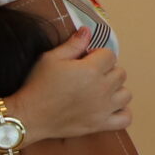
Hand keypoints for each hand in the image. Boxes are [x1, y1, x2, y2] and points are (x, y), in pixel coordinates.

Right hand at [12, 26, 130, 142]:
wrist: (28, 116)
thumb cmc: (37, 85)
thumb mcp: (49, 59)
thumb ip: (72, 44)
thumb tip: (87, 31)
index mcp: (90, 70)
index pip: (110, 55)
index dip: (97, 55)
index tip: (84, 61)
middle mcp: (102, 88)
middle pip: (120, 73)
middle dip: (107, 71)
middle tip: (89, 76)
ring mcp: (104, 108)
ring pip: (126, 94)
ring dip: (115, 90)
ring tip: (99, 91)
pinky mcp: (101, 124)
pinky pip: (126, 118)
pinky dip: (121, 112)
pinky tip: (109, 107)